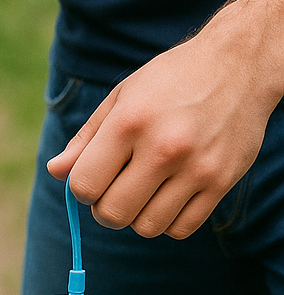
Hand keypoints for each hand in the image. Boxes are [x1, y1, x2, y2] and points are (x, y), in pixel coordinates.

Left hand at [47, 0, 283, 238]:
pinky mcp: (222, 182)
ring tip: (142, 190)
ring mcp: (197, 169)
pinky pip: (182, 228)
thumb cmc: (169, 80)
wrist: (238, 66)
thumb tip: (55, 171)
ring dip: (136, 217)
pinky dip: (167, 221)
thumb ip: (86, 138)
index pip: (84, 185)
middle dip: (103, 208)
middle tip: (113, 189)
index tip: (91, 176)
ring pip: (147, 227)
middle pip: (113, 213)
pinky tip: (167, 196)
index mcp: (129, 123)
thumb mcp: (121, 97)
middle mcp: (164, 149)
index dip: (80, 188)